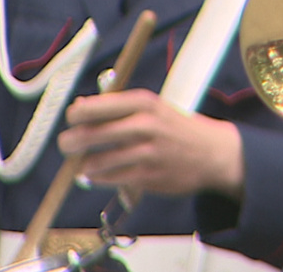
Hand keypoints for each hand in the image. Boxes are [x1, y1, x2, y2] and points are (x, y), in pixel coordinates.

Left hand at [58, 89, 242, 198]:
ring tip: (84, 162)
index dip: (76, 114)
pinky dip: (98, 177)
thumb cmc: (179, 129)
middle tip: (68, 144)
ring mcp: (146, 152)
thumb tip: (80, 105)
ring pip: (96, 161)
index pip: (95, 107)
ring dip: (84, 164)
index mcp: (144, 103)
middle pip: (90, 134)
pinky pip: (109, 178)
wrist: (214, 153)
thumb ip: (119, 108)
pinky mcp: (148, 176)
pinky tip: (100, 173)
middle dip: (70, 142)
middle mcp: (145, 125)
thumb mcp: (154, 108)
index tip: (72, 119)